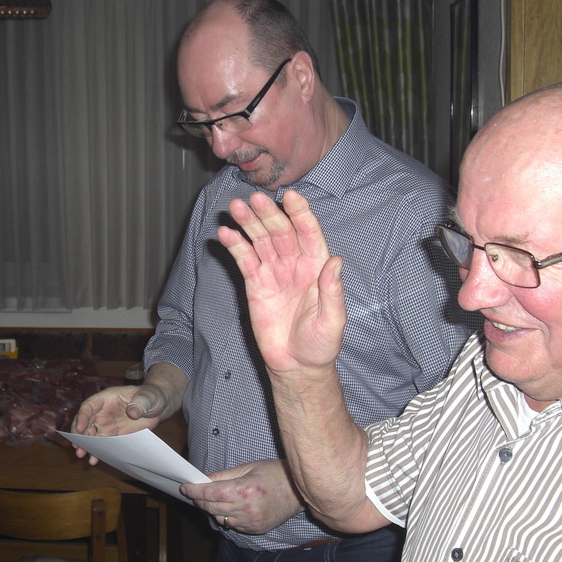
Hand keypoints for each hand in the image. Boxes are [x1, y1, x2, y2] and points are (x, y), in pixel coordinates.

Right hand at [71, 384, 168, 462]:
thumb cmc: (150, 397)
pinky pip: (101, 444)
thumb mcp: (148, 396)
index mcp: (106, 399)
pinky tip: (94, 460)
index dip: (83, 417)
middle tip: (77, 446)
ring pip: (90, 435)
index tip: (81, 428)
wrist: (156, 408)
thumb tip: (133, 412)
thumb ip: (141, 402)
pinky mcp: (112, 436)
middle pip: (85, 422)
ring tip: (81, 455)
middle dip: (79, 434)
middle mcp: (102, 412)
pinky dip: (97, 452)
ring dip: (84, 445)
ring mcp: (106, 424)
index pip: (89, 406)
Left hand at [180, 459, 302, 534]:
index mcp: (244, 490)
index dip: (194, 491)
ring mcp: (251, 522)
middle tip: (194, 491)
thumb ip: (223, 476)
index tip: (185, 487)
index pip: (210, 493)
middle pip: (211, 507)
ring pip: (219, 518)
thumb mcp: (248, 467)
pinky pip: (232, 525)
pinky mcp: (255, 529)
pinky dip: (226, 516)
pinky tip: (228, 507)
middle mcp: (246, 509)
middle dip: (200, 499)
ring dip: (212, 508)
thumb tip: (203, 480)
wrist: (299, 491)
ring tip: (211, 498)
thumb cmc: (275, 473)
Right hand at [217, 190, 346, 375]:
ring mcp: (274, 272)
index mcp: (317, 266)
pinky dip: (235, 246)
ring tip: (236, 207)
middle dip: (268, 214)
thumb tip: (335, 260)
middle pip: (281, 232)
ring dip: (248, 223)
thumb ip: (332, 291)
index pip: (309, 233)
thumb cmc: (320, 344)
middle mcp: (295, 264)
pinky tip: (226, 233)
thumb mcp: (333, 320)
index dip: (300, 213)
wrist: (296, 365)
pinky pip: (245, 261)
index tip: (291, 196)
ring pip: (260, 241)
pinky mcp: (255, 285)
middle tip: (255, 199)